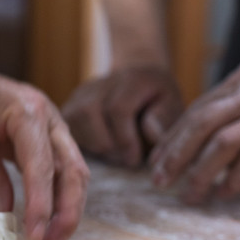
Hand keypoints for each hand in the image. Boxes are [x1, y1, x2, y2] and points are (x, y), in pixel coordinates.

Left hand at [0, 67, 89, 239]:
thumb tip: (5, 216)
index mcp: (28, 112)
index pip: (43, 165)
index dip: (42, 205)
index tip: (35, 236)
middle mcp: (50, 119)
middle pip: (73, 171)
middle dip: (67, 213)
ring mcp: (53, 129)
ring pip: (73, 174)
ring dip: (68, 211)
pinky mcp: (47, 141)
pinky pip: (60, 173)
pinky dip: (58, 200)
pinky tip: (49, 224)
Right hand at [62, 65, 182, 166]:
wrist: (136, 83)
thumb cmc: (157, 103)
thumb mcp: (172, 108)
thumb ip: (166, 120)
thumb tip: (151, 133)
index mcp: (132, 79)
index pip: (118, 108)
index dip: (125, 139)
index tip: (134, 159)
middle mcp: (101, 82)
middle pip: (91, 115)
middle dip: (109, 146)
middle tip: (125, 159)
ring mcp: (80, 95)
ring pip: (76, 124)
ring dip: (96, 146)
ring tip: (115, 153)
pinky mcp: (67, 108)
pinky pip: (66, 132)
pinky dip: (83, 146)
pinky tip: (102, 150)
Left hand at [149, 44, 239, 202]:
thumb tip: (215, 128)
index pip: (196, 110)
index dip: (173, 138)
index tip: (158, 161)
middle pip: (199, 125)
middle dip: (174, 156)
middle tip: (159, 181)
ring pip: (222, 144)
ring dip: (200, 173)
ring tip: (190, 195)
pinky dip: (236, 177)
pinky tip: (225, 192)